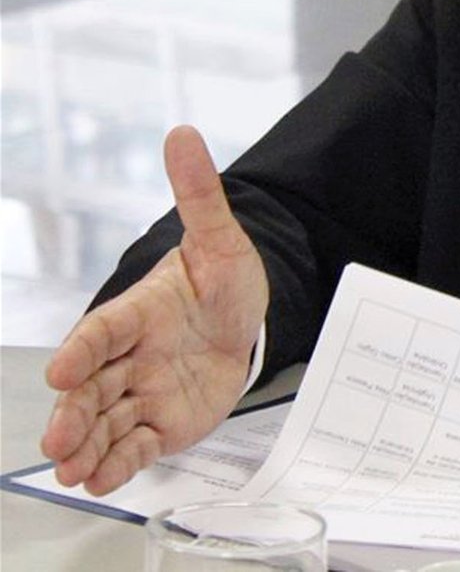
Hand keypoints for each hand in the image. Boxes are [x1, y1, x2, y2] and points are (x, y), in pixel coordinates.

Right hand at [41, 125, 268, 494]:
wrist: (248, 320)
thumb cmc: (222, 279)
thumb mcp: (219, 237)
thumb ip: (197, 193)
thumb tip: (182, 134)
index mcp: (136, 312)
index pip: (101, 330)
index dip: (82, 348)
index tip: (63, 366)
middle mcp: (130, 357)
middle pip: (91, 387)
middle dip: (72, 413)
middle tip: (57, 440)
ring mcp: (142, 391)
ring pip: (105, 422)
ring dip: (86, 446)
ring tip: (73, 470)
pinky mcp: (161, 423)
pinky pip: (135, 446)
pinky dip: (119, 464)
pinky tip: (103, 479)